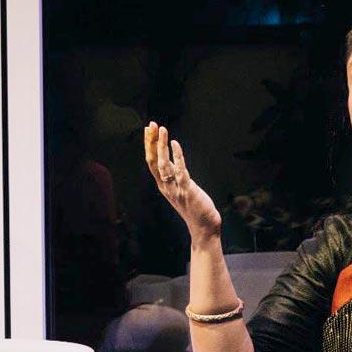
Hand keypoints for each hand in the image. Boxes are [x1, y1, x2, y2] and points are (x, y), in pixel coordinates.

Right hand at [144, 121, 220, 241]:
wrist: (203, 227)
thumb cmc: (194, 208)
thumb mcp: (181, 188)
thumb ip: (175, 175)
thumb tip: (172, 159)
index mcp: (163, 185)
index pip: (151, 162)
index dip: (149, 145)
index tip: (148, 130)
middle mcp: (166, 186)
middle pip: (153, 161)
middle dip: (151, 142)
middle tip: (150, 125)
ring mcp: (175, 188)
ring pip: (163, 164)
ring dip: (161, 146)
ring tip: (161, 129)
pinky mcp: (187, 189)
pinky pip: (179, 170)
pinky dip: (177, 156)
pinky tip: (175, 143)